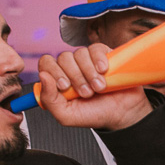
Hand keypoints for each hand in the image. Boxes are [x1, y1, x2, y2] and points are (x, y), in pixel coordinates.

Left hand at [36, 44, 150, 130]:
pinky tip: (104, 71)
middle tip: (86, 93)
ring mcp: (87, 60)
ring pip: (79, 54)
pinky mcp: (103, 55)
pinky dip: (98, 60)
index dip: (54, 72)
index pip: (46, 63)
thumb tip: (42, 76)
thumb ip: (49, 100)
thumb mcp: (67, 116)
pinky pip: (95, 48)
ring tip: (99, 88)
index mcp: (59, 79)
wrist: (122, 114)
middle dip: (75, 77)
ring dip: (89, 73)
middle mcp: (71, 67)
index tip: (66, 87)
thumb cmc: (95, 115)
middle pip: (63, 58)